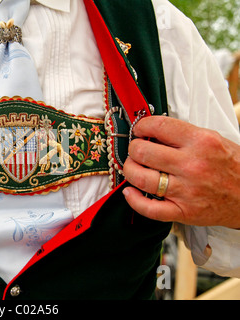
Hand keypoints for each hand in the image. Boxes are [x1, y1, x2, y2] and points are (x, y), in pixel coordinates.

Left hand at [122, 116, 239, 228]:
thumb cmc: (232, 167)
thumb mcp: (213, 140)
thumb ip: (183, 135)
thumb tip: (151, 132)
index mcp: (201, 142)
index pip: (158, 126)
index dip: (141, 126)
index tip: (139, 130)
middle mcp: (192, 165)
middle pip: (143, 152)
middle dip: (133, 148)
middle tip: (136, 150)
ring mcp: (187, 190)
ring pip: (141, 178)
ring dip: (130, 170)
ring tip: (133, 167)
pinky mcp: (183, 211)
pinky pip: (149, 208)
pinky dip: (134, 200)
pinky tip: (130, 192)